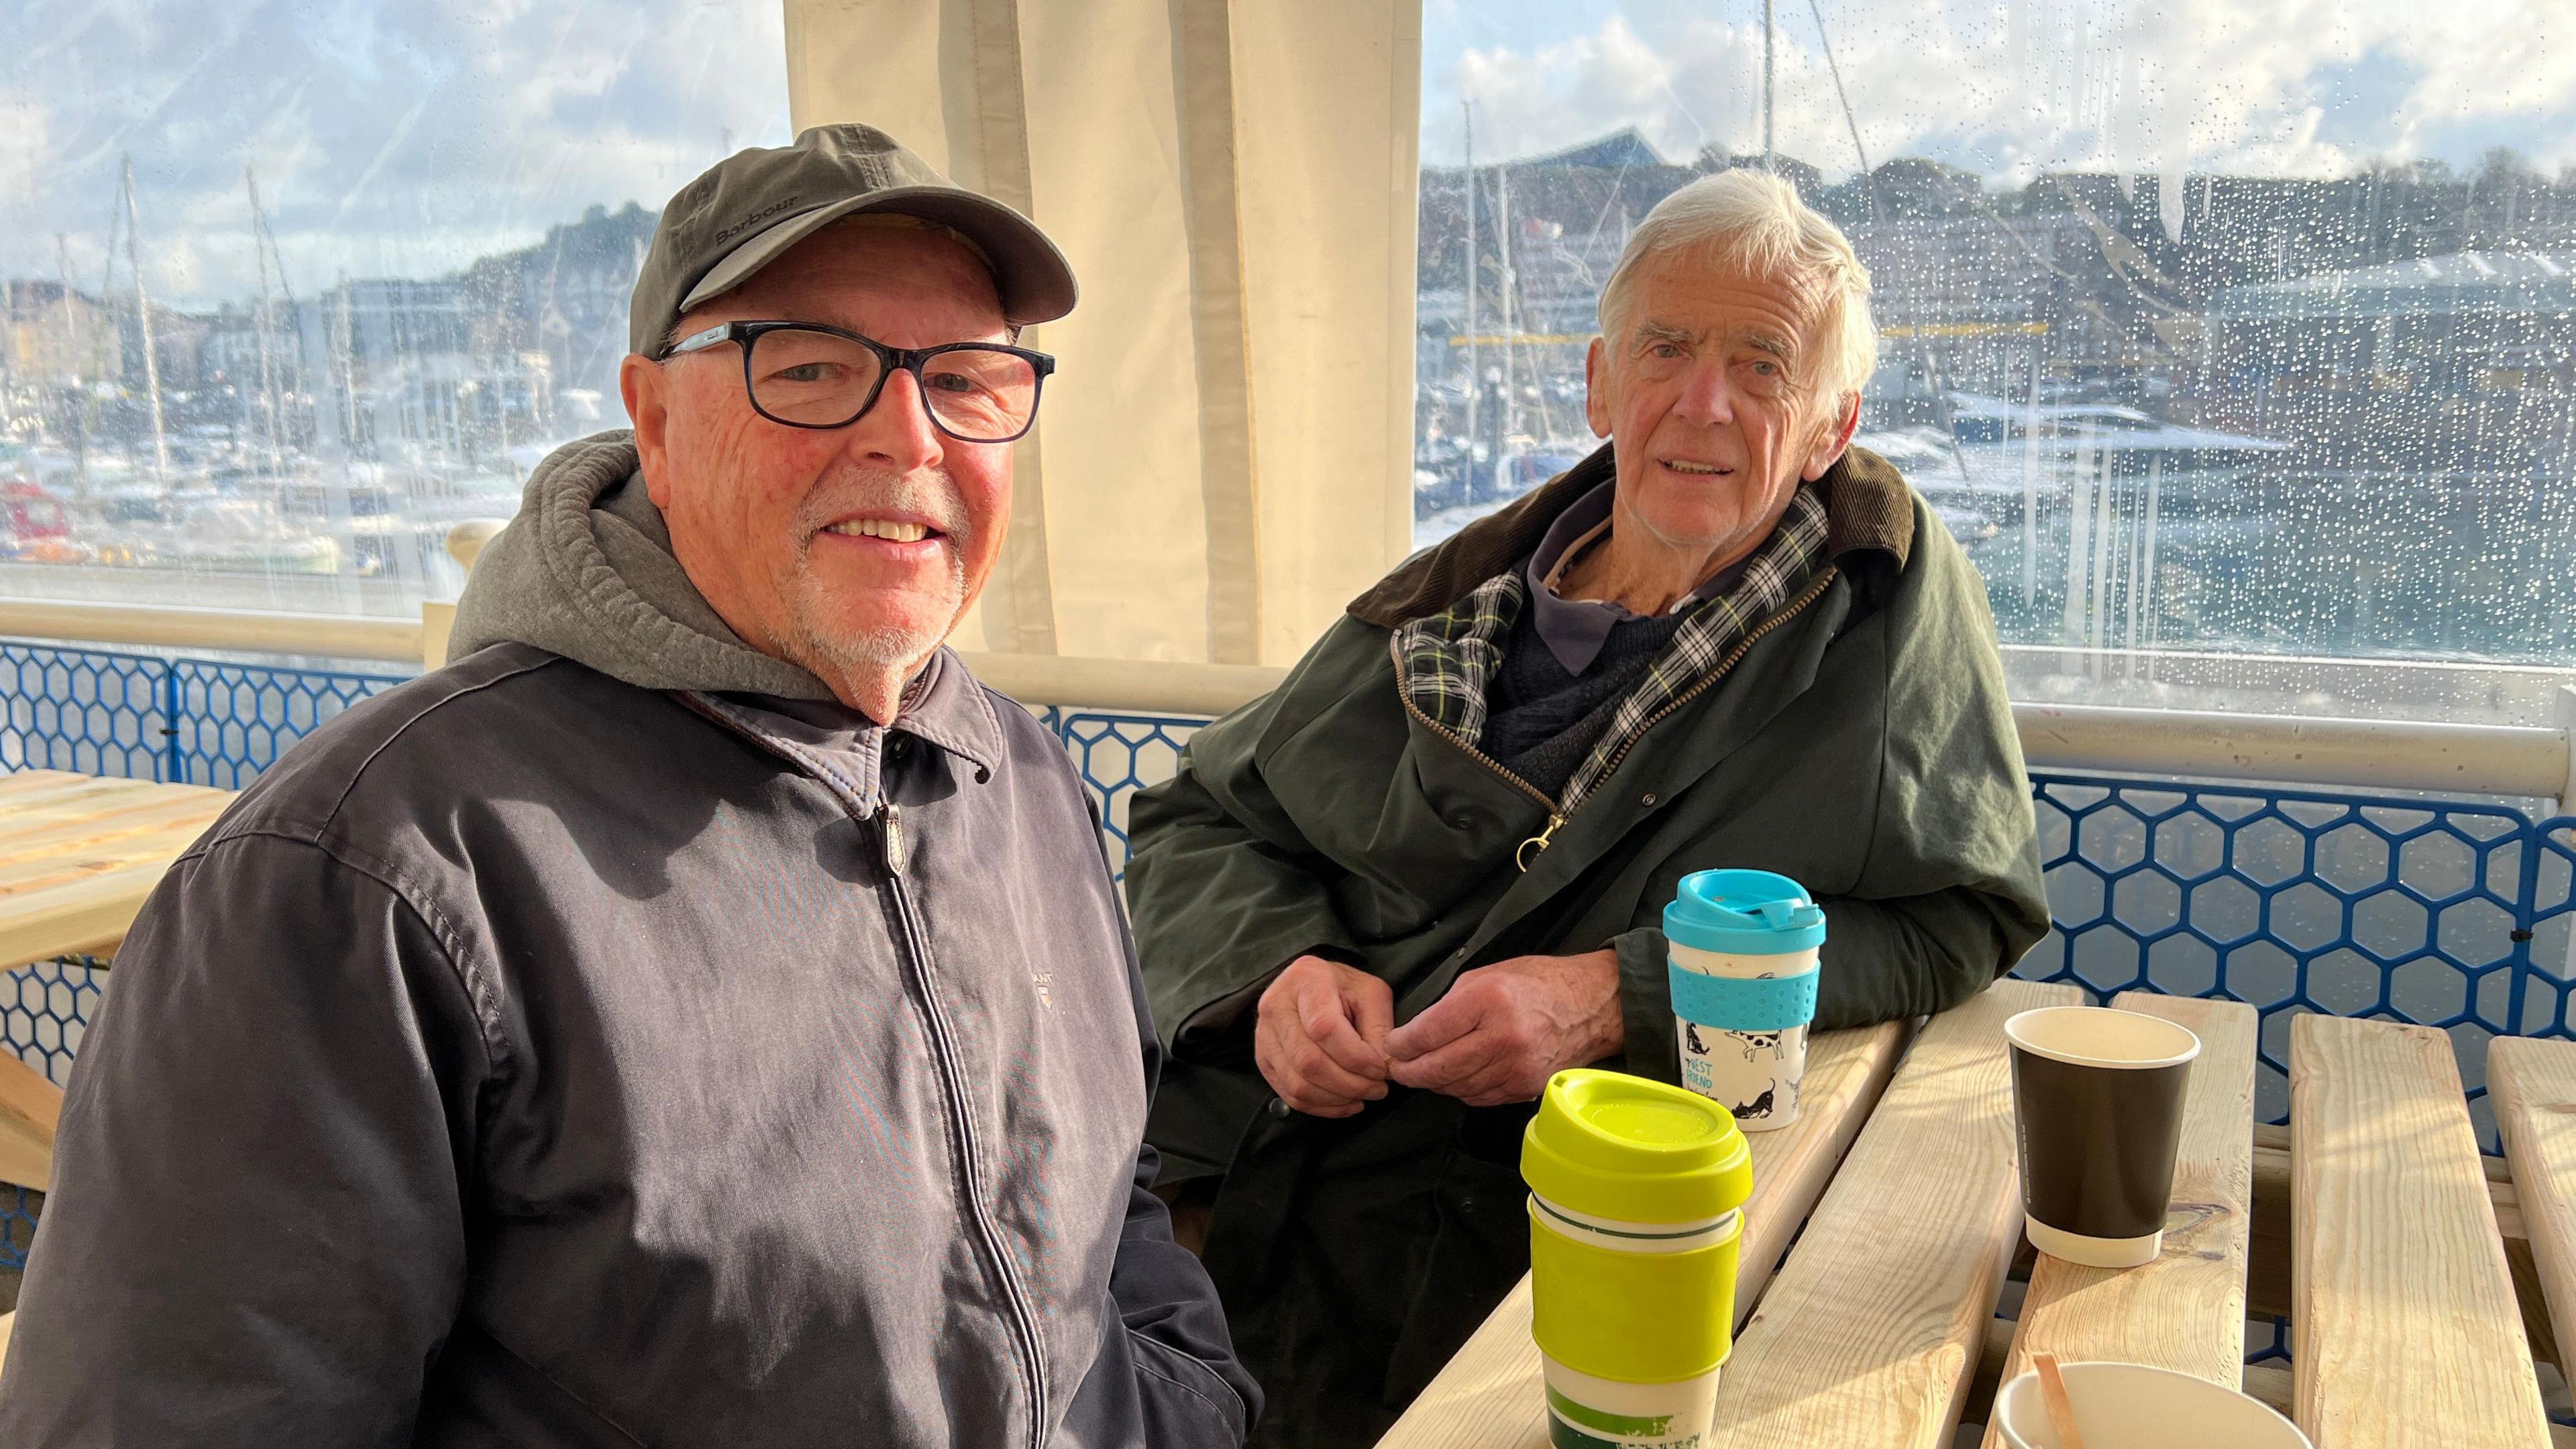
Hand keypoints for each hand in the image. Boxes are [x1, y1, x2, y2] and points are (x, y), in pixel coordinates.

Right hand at [1254, 955, 1394, 1117]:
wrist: (1310, 987)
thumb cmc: (1344, 989)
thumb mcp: (1371, 994)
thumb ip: (1379, 1028)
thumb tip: (1383, 1068)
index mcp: (1305, 979)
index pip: (1324, 1028)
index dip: (1356, 1056)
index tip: (1381, 1068)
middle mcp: (1276, 1006)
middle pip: (1309, 1061)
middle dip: (1349, 1083)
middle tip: (1378, 1088)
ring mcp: (1264, 1035)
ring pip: (1298, 1084)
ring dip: (1337, 1098)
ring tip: (1364, 1095)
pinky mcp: (1264, 1060)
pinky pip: (1290, 1095)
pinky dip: (1322, 1107)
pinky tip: (1346, 1102)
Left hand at [1382, 950, 1622, 1107]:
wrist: (1590, 1006)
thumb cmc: (1534, 984)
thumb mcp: (1485, 976)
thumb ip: (1449, 1006)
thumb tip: (1415, 1035)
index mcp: (1487, 1001)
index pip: (1426, 1034)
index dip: (1400, 1045)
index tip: (1391, 1046)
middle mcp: (1502, 1038)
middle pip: (1437, 1069)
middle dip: (1409, 1071)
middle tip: (1397, 1069)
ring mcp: (1516, 1068)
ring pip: (1456, 1088)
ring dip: (1433, 1083)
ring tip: (1422, 1073)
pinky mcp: (1525, 1089)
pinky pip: (1479, 1097)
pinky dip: (1460, 1090)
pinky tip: (1455, 1078)